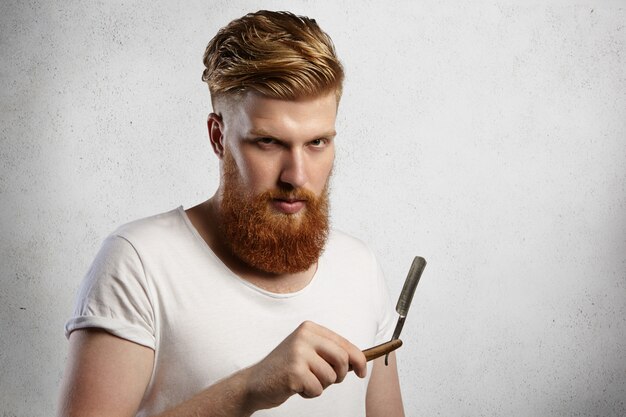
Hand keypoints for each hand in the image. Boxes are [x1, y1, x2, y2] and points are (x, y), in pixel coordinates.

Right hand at [242, 321, 366, 410]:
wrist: (255, 382)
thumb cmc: (286, 369)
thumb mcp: (308, 352)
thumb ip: (330, 352)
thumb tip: (360, 360)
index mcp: (309, 328)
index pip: (344, 343)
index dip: (358, 359)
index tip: (362, 371)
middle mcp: (304, 336)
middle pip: (342, 359)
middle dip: (340, 375)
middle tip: (326, 381)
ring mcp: (298, 352)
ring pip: (331, 377)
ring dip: (321, 385)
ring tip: (304, 381)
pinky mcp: (294, 371)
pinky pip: (317, 389)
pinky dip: (310, 393)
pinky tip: (296, 387)